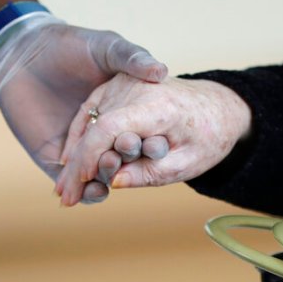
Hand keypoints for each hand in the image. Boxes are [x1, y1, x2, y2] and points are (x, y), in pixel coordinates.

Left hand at [0, 13, 167, 202]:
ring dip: (109, 182)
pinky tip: (96, 192)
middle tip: (130, 165)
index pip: (142, 136)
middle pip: (123, 159)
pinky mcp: (55, 157)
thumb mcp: (107, 47)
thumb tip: (161, 71)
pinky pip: (74, 182)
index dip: (152, 145)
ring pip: (100, 176)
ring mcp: (80, 147)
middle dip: (129, 167)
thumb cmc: (68, 45)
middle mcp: (104, 133)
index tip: (159, 149)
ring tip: (113, 181)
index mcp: (122, 111)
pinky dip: (88, 193)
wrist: (23, 52)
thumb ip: (133, 58)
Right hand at [55, 74, 251, 206]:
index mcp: (158, 105)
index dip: (90, 156)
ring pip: (88, 121)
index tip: (80, 183)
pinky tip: (69, 163)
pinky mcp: (117, 83)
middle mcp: (137, 87)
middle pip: (94, 127)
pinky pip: (91, 111)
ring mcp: (124, 82)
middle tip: (65, 199)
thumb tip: (112, 183)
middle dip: (77, 165)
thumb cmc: (208, 138)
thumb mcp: (188, 163)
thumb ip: (151, 173)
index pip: (110, 128)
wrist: (218, 107)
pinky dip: (79, 136)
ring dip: (75, 155)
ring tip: (64, 190)